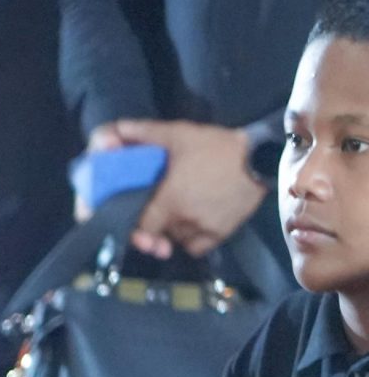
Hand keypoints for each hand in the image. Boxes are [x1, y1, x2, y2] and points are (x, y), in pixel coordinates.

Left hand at [99, 119, 265, 258]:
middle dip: (154, 225)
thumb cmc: (216, 146)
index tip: (132, 218)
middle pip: (158, 234)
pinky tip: (193, 221)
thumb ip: (144, 133)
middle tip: (158, 207)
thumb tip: (116, 129)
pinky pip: (196, 247)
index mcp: (169, 202)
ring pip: (176, 239)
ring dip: (172, 229)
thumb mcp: (178, 134)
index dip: (132, 226)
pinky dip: (191, 238)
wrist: (260, 157)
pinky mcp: (222, 234)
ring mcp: (204, 230)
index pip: (140, 228)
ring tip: (178, 209)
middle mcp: (184, 221)